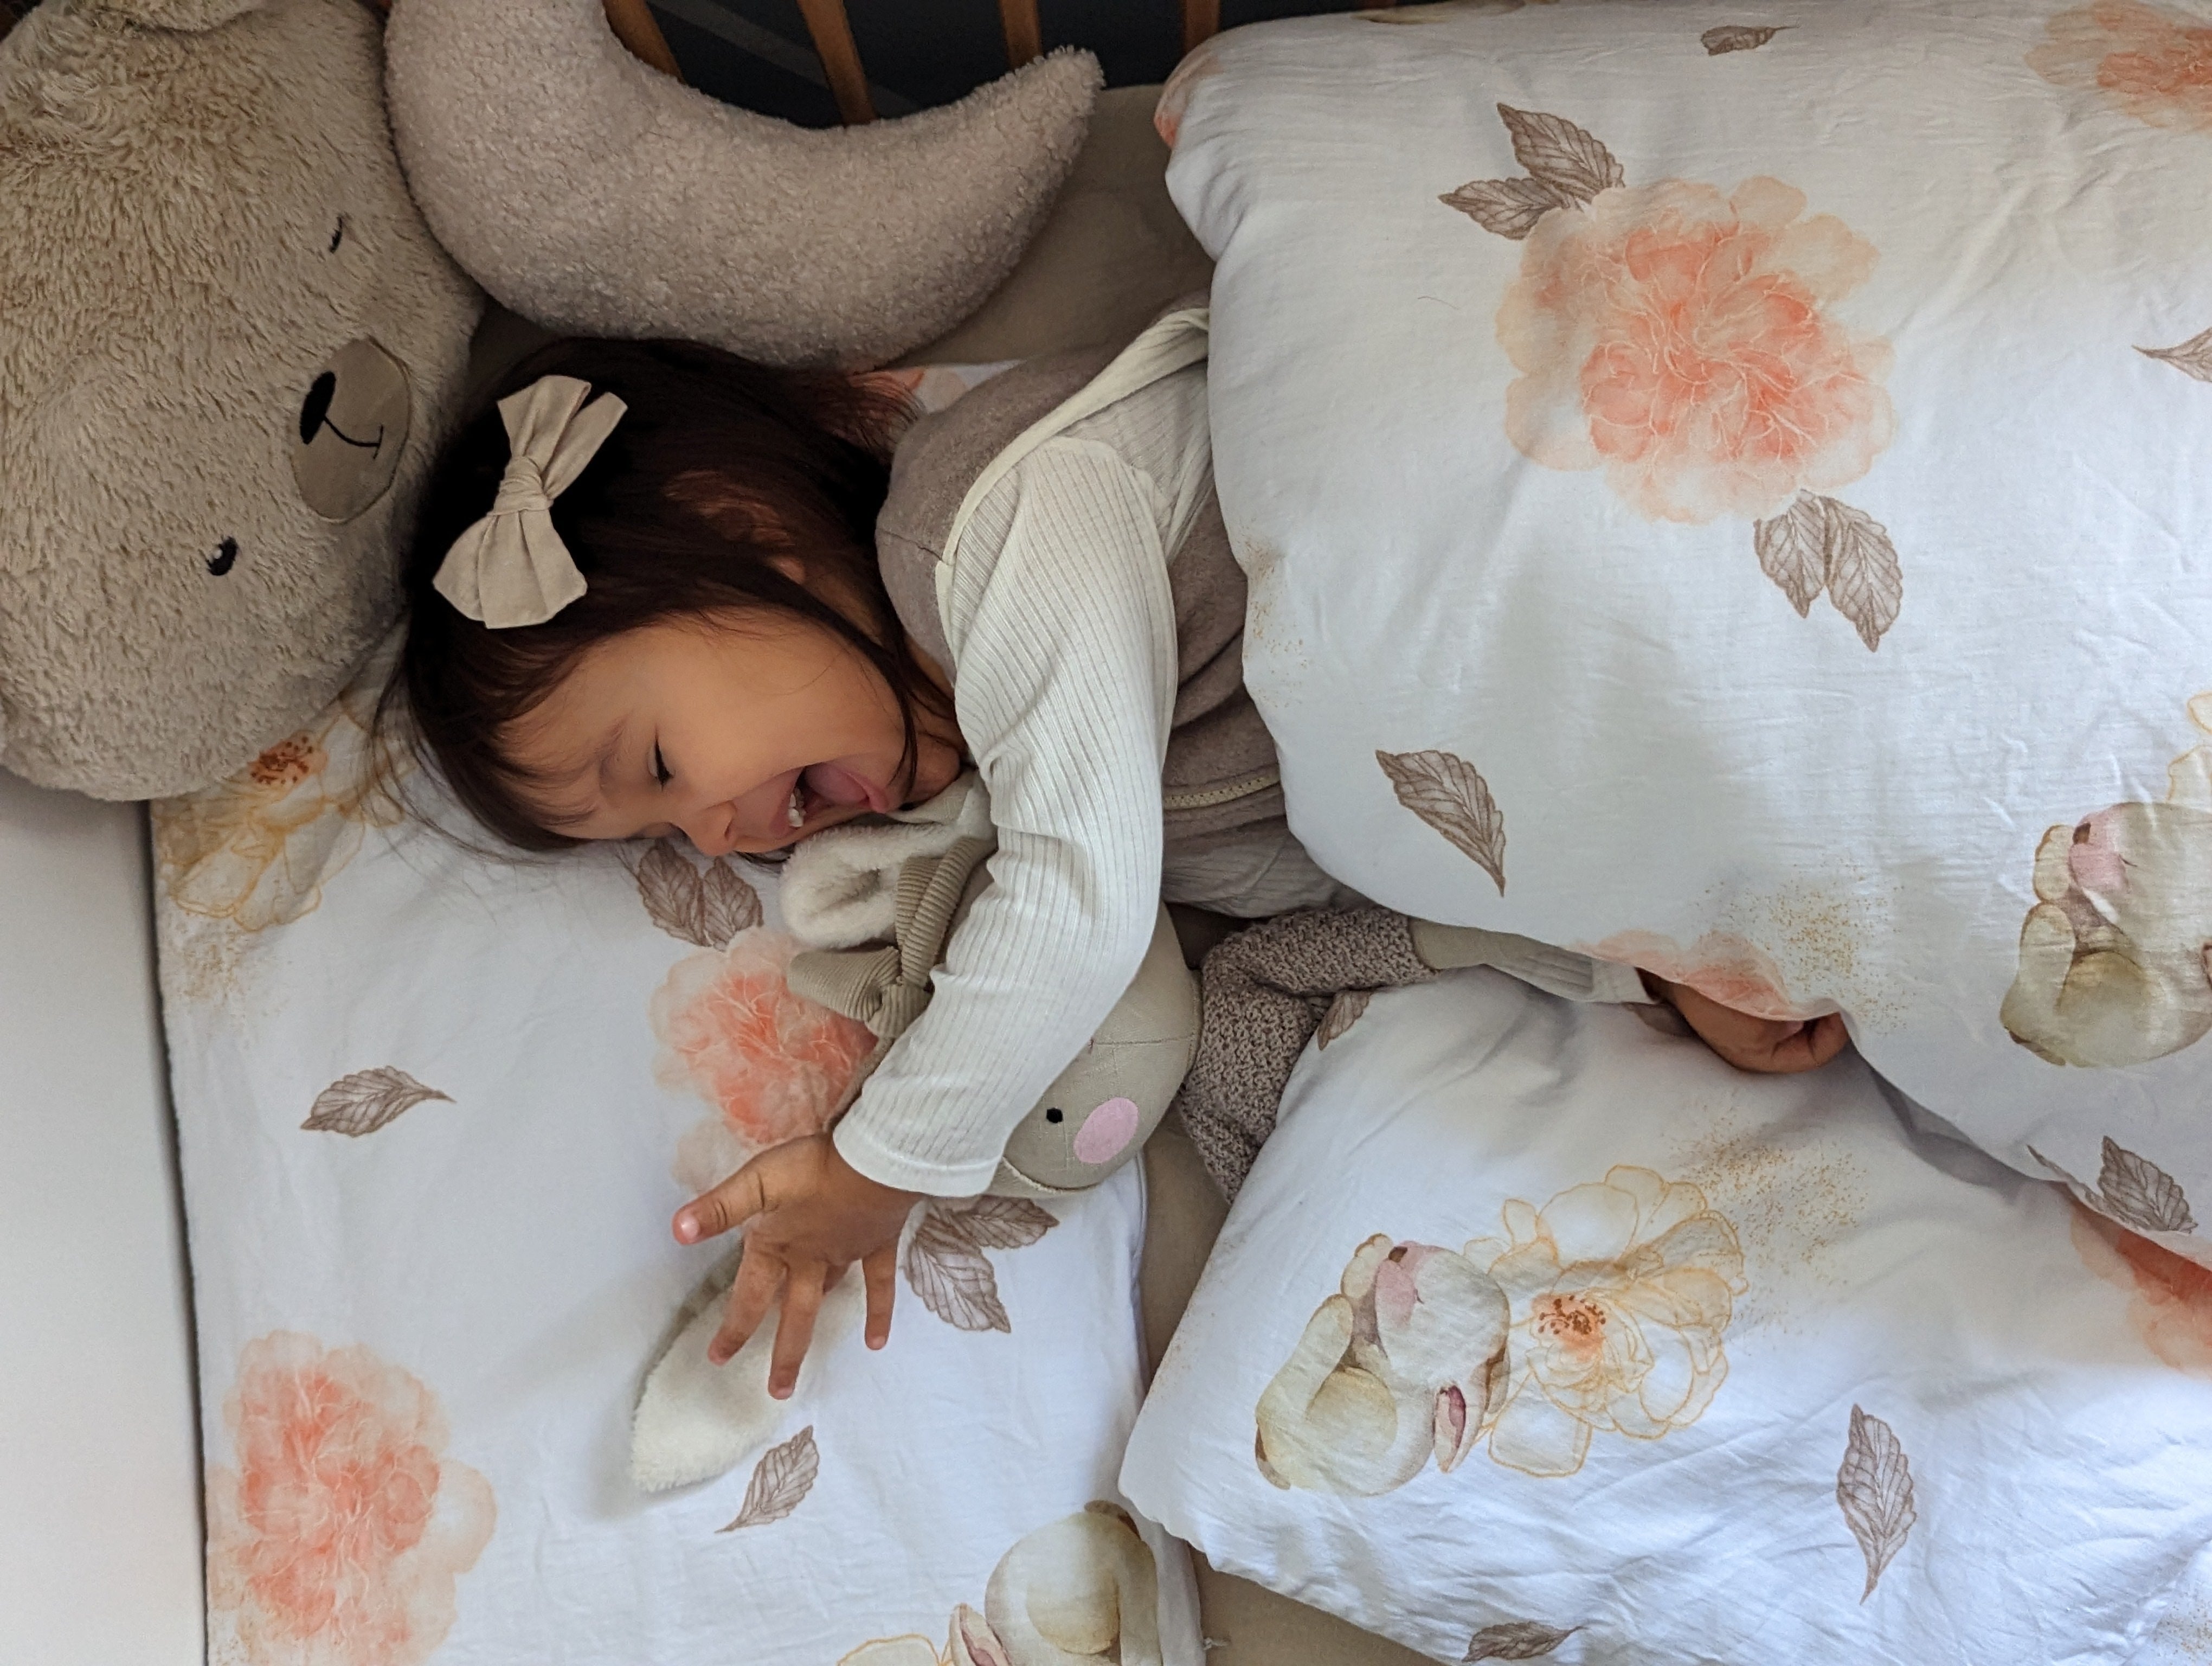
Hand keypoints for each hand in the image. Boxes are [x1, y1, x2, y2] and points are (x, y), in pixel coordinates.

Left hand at [674, 1134, 920, 1397]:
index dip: (734, 1329)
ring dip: (817, 1324)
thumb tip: (677, 1232)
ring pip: (829, 1297)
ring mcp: (847, 1254)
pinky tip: (878, 1341)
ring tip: (810, 1346)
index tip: (718, 1361)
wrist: (877, 1160)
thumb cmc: (815, 1169)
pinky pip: (879, 1284)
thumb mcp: (758, 1181)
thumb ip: (720, 1207)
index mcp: (778, 1248)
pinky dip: (879, 1312)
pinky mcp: (878, 1243)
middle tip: (778, 1392)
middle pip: (794, 1316)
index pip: (750, 1297)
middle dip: (784, 1354)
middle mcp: (810, 1261)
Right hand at [1642, 973, 1849, 1074]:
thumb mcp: (1760, 1014)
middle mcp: (1761, 1041)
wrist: (1673, 958)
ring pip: (1801, 1012)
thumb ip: (1800, 1017)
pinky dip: (1800, 983)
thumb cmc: (1711, 991)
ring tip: (1824, 973)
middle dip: (1827, 1010)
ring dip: (1814, 994)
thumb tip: (1832, 1006)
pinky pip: (1787, 994)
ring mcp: (1755, 1016)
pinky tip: (1803, 965)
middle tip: (1841, 986)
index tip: (1843, 1000)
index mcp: (1761, 1056)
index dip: (1836, 1030)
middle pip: (1811, 1033)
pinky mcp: (1752, 994)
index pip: (1817, 1053)